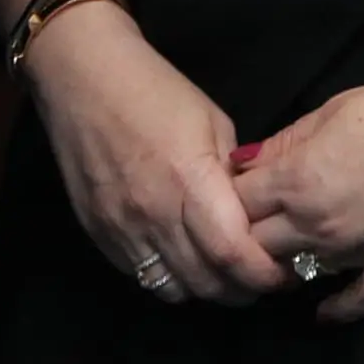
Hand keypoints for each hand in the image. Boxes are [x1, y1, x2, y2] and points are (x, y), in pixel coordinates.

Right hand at [22, 0, 289, 304]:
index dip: (265, 275)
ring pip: (174, 290)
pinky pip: (141, 276)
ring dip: (204, 288)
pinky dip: (168, 276)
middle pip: (208, 284)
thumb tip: (249, 215)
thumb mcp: (212, 122)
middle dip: (242, 288)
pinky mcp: (98, 232)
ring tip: (218, 271)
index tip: (282, 270)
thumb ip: (233, 177)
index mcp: (190, 181)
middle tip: (258, 275)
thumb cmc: (153, 88)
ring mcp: (121, 227)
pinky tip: (179, 257)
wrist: (80, 73)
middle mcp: (154, 214)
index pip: (235, 256)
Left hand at [238, 0, 363, 319]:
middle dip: (248, 235)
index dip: (229, 199)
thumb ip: (285, 142)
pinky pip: (356, 303)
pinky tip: (321, 312)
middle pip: (257, 245)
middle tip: (252, 229)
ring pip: (299, 274)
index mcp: (297, 180)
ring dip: (288, 265)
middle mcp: (318, 225)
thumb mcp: (332, 111)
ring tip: (283, 258)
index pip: (235, 204)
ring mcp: (357, 255)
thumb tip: (246, 162)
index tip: (235, 195)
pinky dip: (334, 310)